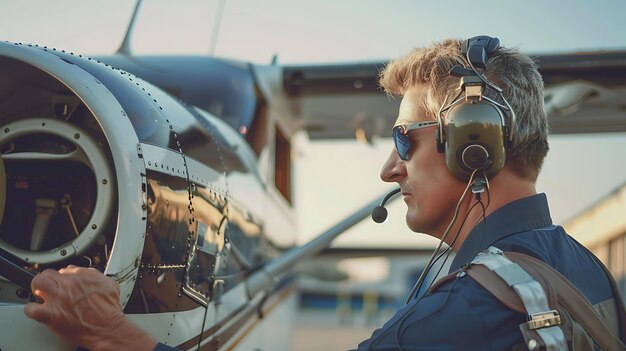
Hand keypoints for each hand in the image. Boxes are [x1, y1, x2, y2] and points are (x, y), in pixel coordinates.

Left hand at [24, 265, 156, 350]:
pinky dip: (32, 309)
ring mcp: (57, 299)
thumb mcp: (109, 284)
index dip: (63, 277)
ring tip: (41, 296)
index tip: (64, 282)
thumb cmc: (109, 310)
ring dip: (38, 289)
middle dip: (48, 279)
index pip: (65, 269)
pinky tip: (38, 311)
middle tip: (50, 287)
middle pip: (48, 273)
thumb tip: (88, 274)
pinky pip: (31, 309)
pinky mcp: (50, 315)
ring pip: (37, 283)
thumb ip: (96, 276)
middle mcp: (68, 284)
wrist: (107, 328)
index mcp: (82, 276)